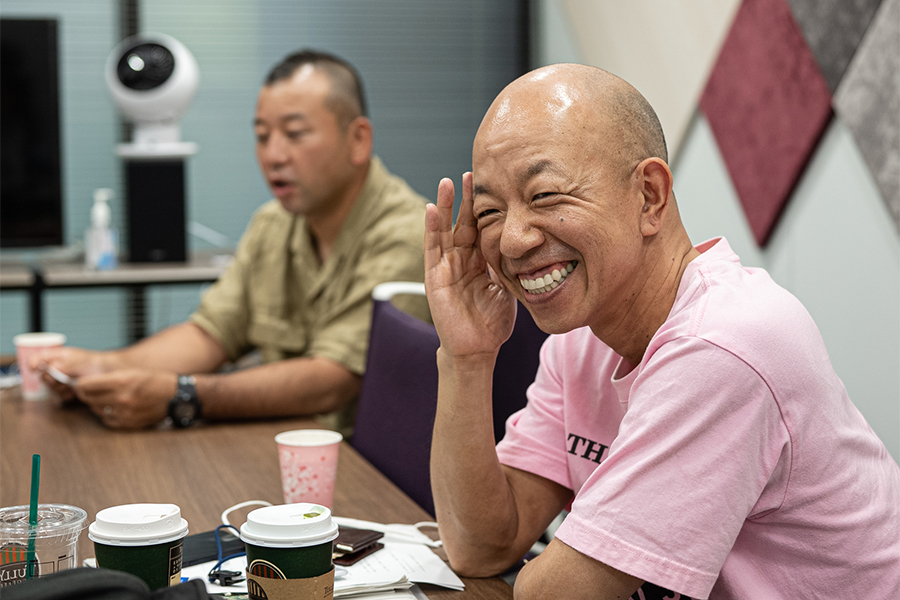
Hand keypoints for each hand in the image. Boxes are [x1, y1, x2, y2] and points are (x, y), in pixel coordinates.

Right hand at [29, 346, 112, 401]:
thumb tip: (48, 368)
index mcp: (58, 356)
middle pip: (43, 375)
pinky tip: (73, 392)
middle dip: (49, 379)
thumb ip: (62, 365)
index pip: (39, 357)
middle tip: (59, 379)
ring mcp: (62, 379)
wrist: (108, 374)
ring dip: (58, 388)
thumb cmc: (95, 363)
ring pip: (51, 387)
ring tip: (69, 385)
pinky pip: (60, 396)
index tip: (33, 368)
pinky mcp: (68, 390)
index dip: (33, 362)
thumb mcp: (78, 362)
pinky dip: (65, 395)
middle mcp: (58, 368)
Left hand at [74, 369, 176, 428]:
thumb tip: (86, 384)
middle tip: (90, 391)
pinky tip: (116, 407)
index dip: (80, 384)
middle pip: (89, 398)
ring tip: (107, 398)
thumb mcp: (133, 372)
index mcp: (122, 380)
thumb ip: (110, 378)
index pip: (86, 385)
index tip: (81, 383)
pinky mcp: (128, 422)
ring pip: (97, 410)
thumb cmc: (156, 381)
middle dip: (87, 394)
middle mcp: (121, 397)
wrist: (176, 396)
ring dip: (97, 404)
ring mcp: (124, 411)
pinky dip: (107, 414)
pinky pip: (107, 420)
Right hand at [424, 173, 515, 357]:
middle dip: (467, 199)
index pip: (482, 228)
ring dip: (444, 206)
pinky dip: (431, 229)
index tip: (493, 184)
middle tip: (471, 173)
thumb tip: (530, 247)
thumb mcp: (508, 288)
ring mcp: (446, 267)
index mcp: (480, 262)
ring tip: (446, 183)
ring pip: (444, 231)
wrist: (478, 349)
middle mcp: (461, 261)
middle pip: (463, 223)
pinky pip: (431, 249)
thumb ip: (511, 267)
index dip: (486, 207)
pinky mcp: (434, 278)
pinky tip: (430, 210)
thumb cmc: (493, 323)